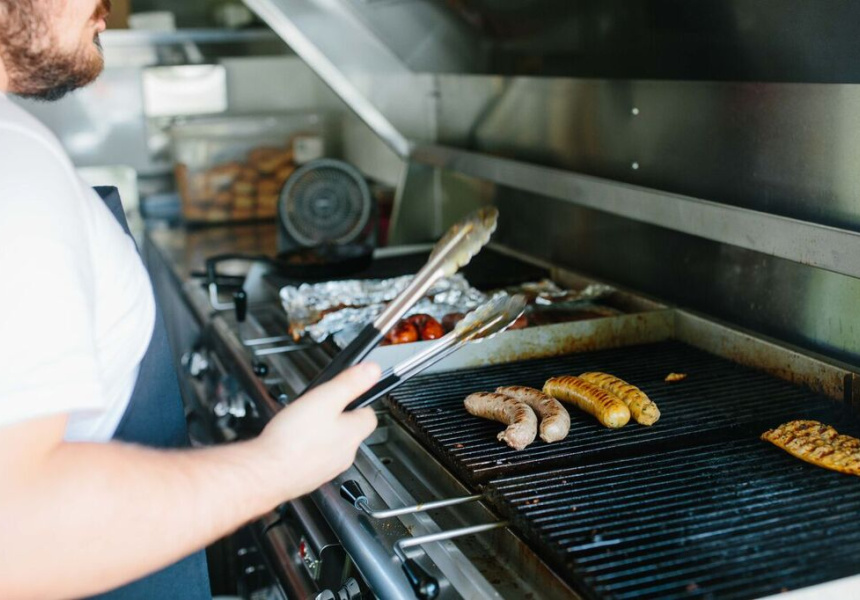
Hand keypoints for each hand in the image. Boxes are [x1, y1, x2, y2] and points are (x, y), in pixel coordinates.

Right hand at [255, 363, 379, 502]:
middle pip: (350, 431)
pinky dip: (306, 451)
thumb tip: (372, 370)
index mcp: (353, 433)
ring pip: (331, 446)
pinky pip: (313, 460)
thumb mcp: (325, 399)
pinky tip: (291, 443)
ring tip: (302, 425)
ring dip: (321, 435)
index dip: (358, 402)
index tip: (347, 395)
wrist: (267, 472)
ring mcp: (328, 469)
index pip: (369, 415)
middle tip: (319, 408)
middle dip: (337, 418)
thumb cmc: (294, 439)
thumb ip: (350, 383)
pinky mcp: (309, 478)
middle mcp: (345, 455)